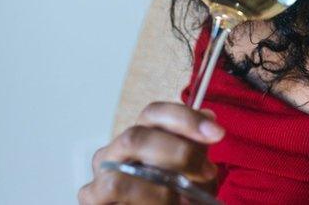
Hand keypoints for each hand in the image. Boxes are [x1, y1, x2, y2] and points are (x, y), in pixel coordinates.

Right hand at [78, 101, 224, 203]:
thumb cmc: (176, 199)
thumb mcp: (193, 175)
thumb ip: (197, 150)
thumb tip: (208, 121)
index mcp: (141, 136)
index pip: (154, 112)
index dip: (186, 118)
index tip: (216, 133)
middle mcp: (116, 152)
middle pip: (135, 136)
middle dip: (177, 153)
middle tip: (205, 172)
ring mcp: (100, 176)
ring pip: (119, 175)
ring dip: (157, 190)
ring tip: (179, 200)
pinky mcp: (91, 198)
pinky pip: (111, 193)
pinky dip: (144, 200)